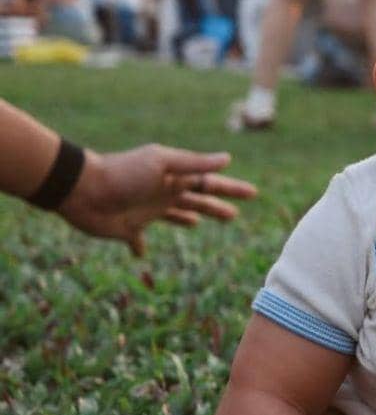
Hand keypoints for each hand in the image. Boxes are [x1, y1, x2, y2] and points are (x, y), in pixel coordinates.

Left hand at [58, 145, 256, 257]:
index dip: (231, 189)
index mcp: (174, 177)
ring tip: (197, 223)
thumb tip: (227, 159)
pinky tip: (141, 255)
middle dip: (216, 206)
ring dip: (188, 218)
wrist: (83, 191)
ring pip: (174, 216)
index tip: (253, 194)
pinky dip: (140, 247)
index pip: (209, 182)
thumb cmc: (124, 174)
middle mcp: (163, 193)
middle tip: (235, 215)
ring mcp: (146, 210)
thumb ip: (194, 164)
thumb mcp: (163, 164)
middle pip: (196, 200)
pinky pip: (138, 240)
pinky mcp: (128, 228)